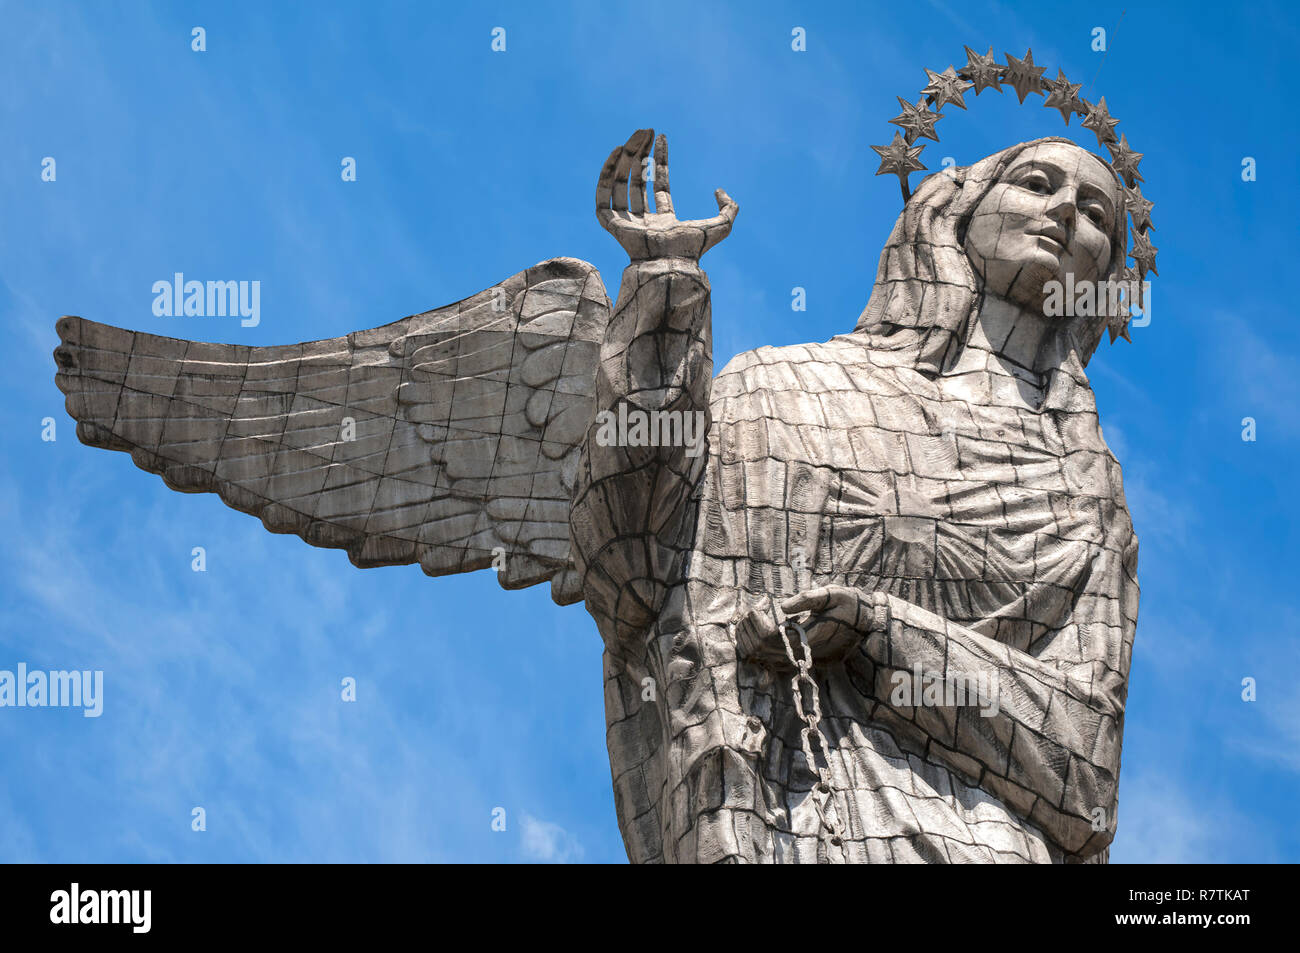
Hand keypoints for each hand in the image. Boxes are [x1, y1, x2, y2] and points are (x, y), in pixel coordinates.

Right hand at [596, 129, 737, 261]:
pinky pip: (604, 195)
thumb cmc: (693, 250)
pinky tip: (617, 153)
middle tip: (645, 132)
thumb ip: (730, 208)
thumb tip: (718, 190)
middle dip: (641, 155)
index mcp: (664, 221)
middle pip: (638, 181)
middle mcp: (644, 220)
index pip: (658, 184)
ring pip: (621, 184)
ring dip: (626, 159)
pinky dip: (607, 173)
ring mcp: (626, 222)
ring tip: (633, 138)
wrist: (670, 263)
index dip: (659, 160)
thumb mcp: (721, 226)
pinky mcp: (611, 224)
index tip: (660, 137)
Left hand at [735, 586, 889, 667]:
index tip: (757, 606)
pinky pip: (770, 660)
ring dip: (749, 638)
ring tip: (749, 618)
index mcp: (807, 636)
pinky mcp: (798, 657)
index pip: (770, 637)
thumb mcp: (832, 594)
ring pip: (763, 657)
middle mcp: (801, 651)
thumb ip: (808, 598)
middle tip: (749, 610)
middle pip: (761, 649)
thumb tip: (782, 606)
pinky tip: (755, 631)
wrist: (863, 622)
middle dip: (748, 629)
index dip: (756, 623)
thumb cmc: (848, 605)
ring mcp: (799, 657)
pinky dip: (756, 646)